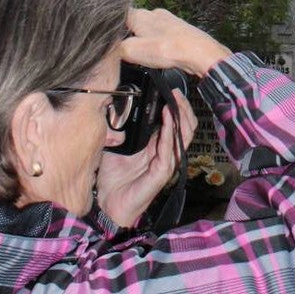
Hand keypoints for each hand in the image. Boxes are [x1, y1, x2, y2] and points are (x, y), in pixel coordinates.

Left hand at [95, 91, 197, 227]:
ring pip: (184, 135)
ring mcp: (167, 162)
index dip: (178, 106)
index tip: (171, 90)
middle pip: (186, 126)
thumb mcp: (116, 144)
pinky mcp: (162, 172)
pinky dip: (169, 131)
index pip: (177, 123)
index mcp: (158, 145)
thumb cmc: (113, 177)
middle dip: (183, 107)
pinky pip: (170, 147)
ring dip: (180, 115)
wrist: (108, 202)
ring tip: (175, 100)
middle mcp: (166, 152)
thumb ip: (119, 127)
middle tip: (176, 92)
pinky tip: (167, 117)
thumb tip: (117, 104)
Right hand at [123, 7, 231, 78]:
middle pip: (134, 23)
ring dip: (145, 41)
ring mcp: (168, 20)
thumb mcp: (132, 51)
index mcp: (139, 15)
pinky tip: (161, 54)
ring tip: (147, 55)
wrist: (199, 52)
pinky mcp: (179, 29)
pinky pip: (162, 35)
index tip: (110, 40)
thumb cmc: (168, 49)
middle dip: (130, 36)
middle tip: (129, 52)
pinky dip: (159, 44)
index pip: (119, 15)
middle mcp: (153, 13)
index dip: (113, 28)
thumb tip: (113, 49)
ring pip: (149, 29)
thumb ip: (118, 48)